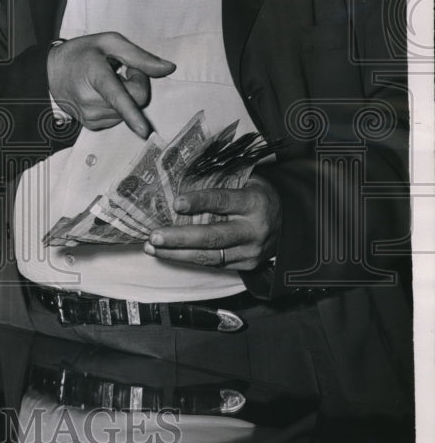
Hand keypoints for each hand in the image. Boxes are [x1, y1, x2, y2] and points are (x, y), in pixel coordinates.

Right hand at [47, 33, 175, 136]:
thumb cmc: (80, 54)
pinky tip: (103, 94)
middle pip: (134, 101)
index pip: (118, 97)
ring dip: (127, 96)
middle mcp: (91, 100)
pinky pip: (119, 117)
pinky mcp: (92, 125)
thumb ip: (139, 56)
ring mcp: (90, 116)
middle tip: (121, 70)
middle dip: (136, 84)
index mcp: (95, 75)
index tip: (143, 130)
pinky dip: (118, 106)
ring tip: (108, 81)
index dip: (132, 113)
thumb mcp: (108, 43)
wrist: (49, 73)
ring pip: (128, 111)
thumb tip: (169, 68)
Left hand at [143, 175, 280, 270]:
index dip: (199, 202)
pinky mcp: (246, 265)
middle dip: (180, 238)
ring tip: (151, 247)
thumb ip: (220, 182)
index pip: (223, 202)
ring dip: (176, 254)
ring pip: (209, 256)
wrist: (291, 222)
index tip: (176, 203)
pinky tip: (167, 254)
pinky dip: (188, 259)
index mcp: (253, 203)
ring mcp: (251, 252)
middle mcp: (253, 230)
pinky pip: (213, 264)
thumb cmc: (257, 195)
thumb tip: (180, 177)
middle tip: (154, 235)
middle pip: (213, 237)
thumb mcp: (246, 181)